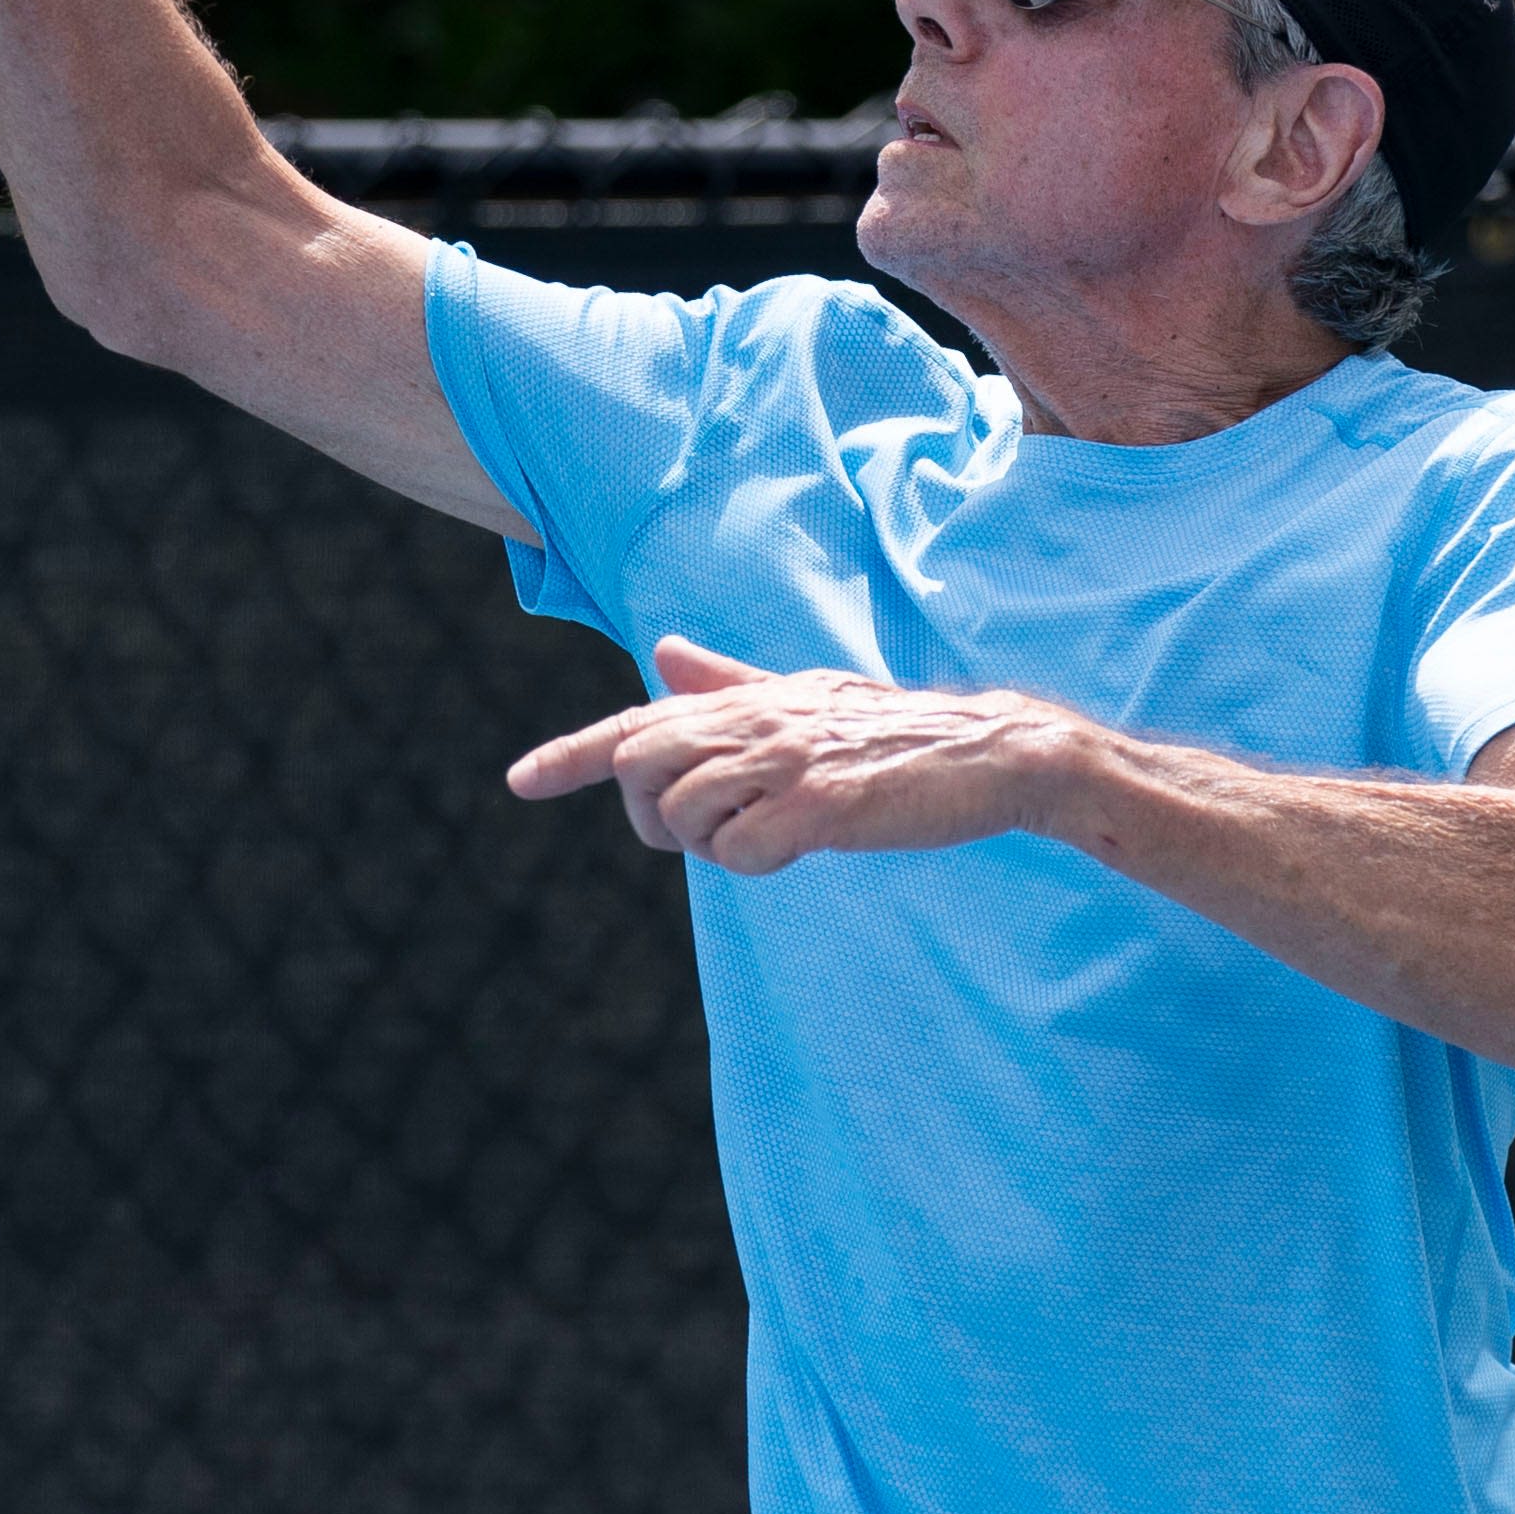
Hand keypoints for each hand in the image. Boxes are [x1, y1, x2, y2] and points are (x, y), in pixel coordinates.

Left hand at [504, 635, 1080, 873]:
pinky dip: (757, 862)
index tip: (520, 780)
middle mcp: (759, 718)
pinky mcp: (820, 805)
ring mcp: (787, 760)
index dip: (573, 752)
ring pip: (684, 814)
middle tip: (709, 829)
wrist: (994, 752)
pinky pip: (739, 852)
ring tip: (774, 832)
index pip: (636, 719)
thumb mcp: (806, 694)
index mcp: (751, 695)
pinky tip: (803, 846)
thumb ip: (728, 681)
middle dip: (652, 812)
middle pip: (642, 764)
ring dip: (713, 842)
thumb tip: (660, 652)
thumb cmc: (897, 733)